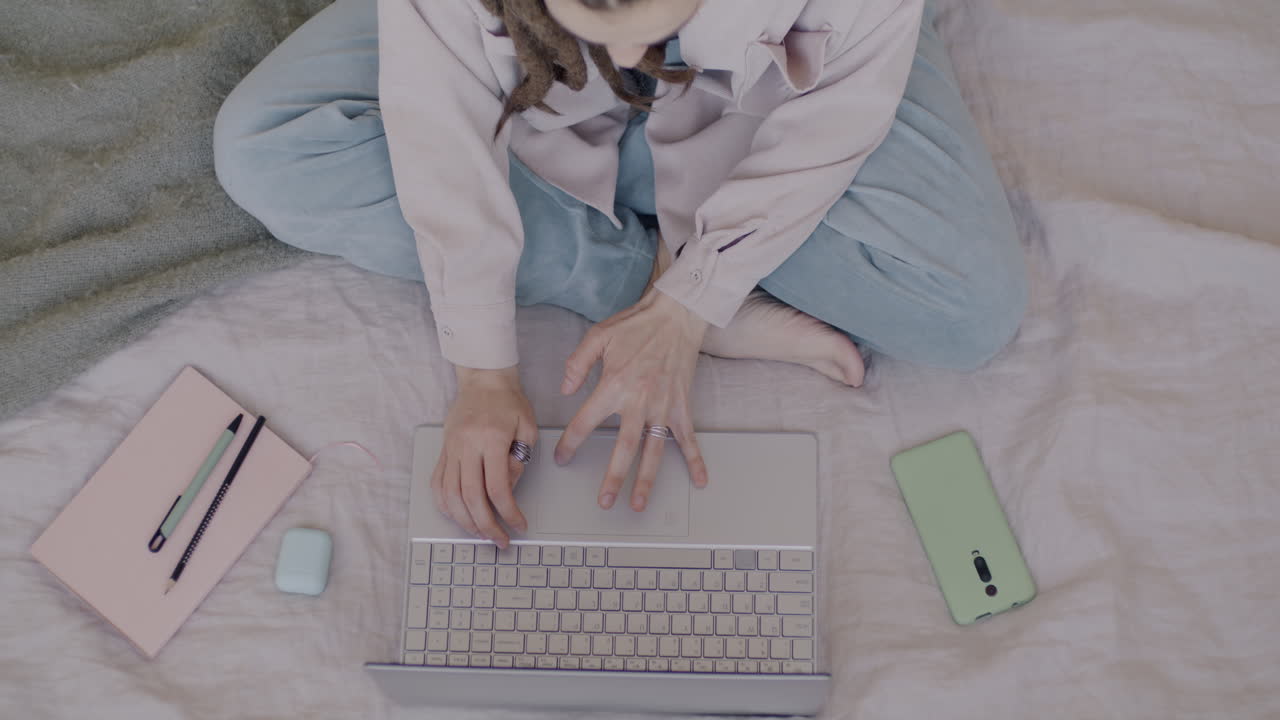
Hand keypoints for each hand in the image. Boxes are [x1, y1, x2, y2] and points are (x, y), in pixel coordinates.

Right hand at [433, 365, 536, 547]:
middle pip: (471, 497)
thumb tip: (508, 491)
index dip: (509, 512)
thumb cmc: (508, 401)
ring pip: (450, 495)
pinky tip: (458, 516)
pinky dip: (446, 505)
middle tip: (500, 541)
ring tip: (481, 534)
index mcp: (490, 439)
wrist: (483, 379)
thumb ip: (519, 461)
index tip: (519, 526)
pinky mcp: (443, 450)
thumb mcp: (527, 427)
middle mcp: (466, 446)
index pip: (497, 487)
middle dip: (486, 526)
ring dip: (464, 521)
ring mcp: (450, 449)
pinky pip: (437, 483)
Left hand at [554, 289, 710, 510]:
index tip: (562, 458)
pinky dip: (696, 460)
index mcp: (614, 386)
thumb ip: (577, 363)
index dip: (571, 442)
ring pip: (653, 451)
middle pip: (623, 448)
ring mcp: (663, 406)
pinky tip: (699, 480)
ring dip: (646, 480)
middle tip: (604, 502)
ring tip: (638, 503)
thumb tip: (564, 389)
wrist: (676, 315)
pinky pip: (688, 438)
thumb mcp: (598, 336)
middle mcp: (639, 401)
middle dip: (613, 478)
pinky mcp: (681, 406)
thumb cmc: (637, 325)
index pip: (586, 422)